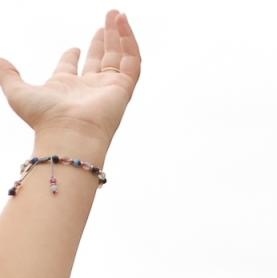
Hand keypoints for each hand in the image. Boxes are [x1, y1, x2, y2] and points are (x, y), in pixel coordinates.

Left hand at [0, 11, 139, 148]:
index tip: (74, 46)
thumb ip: (7, 75)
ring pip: (118, 56)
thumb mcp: (16, 91)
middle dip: (104, 39)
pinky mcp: (123, 88)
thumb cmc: (44, 117)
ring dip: (119, 35)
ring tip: (118, 14)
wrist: (69, 132)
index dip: (74, 55)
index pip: (74, 67)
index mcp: (67, 86)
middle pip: (100, 58)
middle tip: (108, 20)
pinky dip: (130, 43)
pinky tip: (124, 25)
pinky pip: (132, 62)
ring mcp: (109, 87)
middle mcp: (90, 87)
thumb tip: (0, 61)